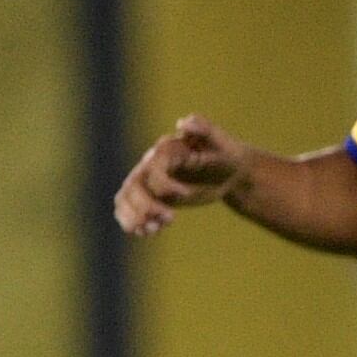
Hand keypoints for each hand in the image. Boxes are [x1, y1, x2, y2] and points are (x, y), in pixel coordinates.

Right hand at [115, 114, 253, 234]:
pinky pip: (131, 211)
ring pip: (125, 199)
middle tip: (170, 219)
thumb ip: (204, 129)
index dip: (165, 185)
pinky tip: (147, 233)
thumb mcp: (221, 141)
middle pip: (133, 186)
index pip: (153, 169)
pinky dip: (133, 223)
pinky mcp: (153, 197)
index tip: (187, 195)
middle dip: (146, 206)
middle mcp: (151, 166)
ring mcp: (149, 182)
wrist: (231, 171)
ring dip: (134, 217)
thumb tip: (184, 123)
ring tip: (151, 230)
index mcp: (165, 152)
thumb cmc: (227, 153)